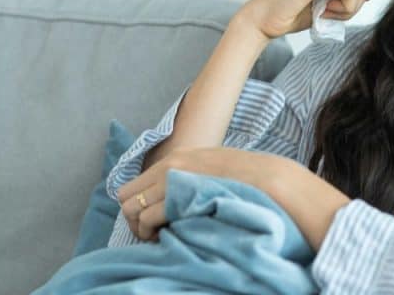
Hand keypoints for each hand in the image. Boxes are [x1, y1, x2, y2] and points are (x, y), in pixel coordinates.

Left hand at [117, 147, 276, 241]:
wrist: (268, 179)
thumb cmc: (247, 179)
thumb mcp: (213, 167)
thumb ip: (191, 177)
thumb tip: (176, 198)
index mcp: (176, 157)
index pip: (136, 183)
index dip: (139, 206)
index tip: (154, 220)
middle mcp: (169, 165)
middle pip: (125, 196)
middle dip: (134, 218)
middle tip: (153, 232)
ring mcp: (171, 181)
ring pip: (130, 209)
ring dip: (141, 227)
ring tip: (160, 236)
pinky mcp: (177, 197)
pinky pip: (147, 218)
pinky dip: (152, 232)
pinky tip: (168, 237)